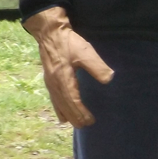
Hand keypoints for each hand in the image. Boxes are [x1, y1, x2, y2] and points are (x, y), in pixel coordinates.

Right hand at [22, 6, 113, 127]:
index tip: (91, 120)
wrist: (49, 32)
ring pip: (58, 102)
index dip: (81, 112)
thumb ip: (97, 67)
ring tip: (74, 124)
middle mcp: (54, 83)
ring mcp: (50, 81)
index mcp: (63, 78)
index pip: (72, 100)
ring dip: (66, 114)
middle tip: (86, 126)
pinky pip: (53, 98)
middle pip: (64, 105)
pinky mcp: (48, 78)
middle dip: (74, 116)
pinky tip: (61, 114)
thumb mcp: (85, 52)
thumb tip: (108, 80)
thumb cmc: (68, 42)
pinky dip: (58, 108)